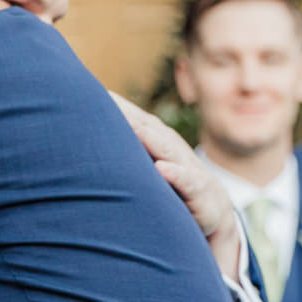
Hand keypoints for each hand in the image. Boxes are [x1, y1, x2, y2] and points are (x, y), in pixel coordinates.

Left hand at [109, 94, 243, 275]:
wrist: (213, 209)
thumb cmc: (171, 185)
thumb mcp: (149, 166)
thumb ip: (128, 152)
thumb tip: (87, 142)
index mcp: (158, 142)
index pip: (136, 120)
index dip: (117, 107)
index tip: (93, 93)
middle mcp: (172, 148)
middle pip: (148, 128)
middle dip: (128, 115)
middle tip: (106, 101)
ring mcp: (186, 167)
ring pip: (167, 149)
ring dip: (150, 138)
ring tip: (131, 126)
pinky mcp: (199, 190)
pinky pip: (188, 181)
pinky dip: (176, 174)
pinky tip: (162, 169)